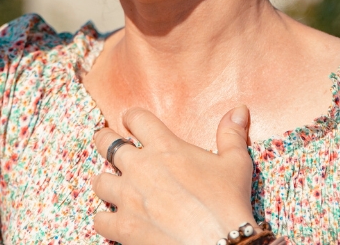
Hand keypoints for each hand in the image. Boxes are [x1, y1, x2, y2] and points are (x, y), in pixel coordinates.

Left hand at [92, 107, 256, 244]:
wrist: (218, 243)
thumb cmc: (228, 202)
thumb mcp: (236, 163)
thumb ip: (232, 134)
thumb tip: (240, 109)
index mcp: (164, 146)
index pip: (136, 118)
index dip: (132, 117)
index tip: (130, 120)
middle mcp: (140, 167)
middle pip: (106, 143)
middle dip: (105, 139)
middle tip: (106, 141)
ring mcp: (128, 197)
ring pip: (99, 181)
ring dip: (105, 181)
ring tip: (111, 184)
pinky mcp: (123, 227)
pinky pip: (99, 219)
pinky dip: (105, 220)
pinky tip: (113, 220)